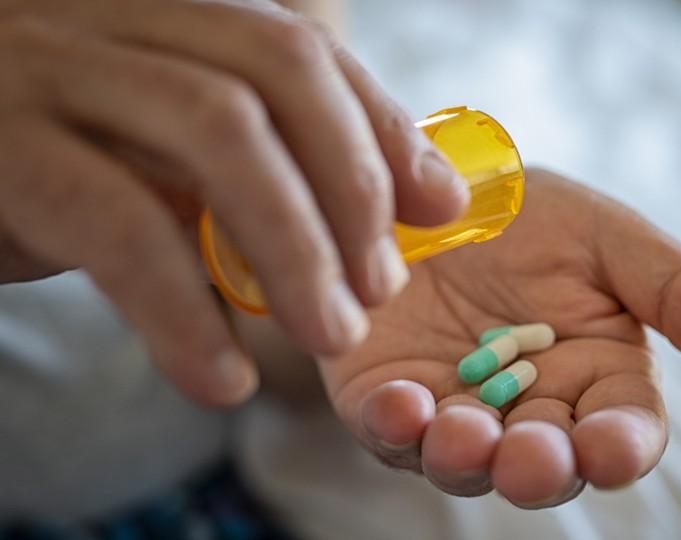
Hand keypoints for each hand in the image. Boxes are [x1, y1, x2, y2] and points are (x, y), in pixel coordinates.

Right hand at [0, 0, 466, 405]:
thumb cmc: (55, 173)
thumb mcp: (163, 156)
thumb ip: (266, 163)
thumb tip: (411, 200)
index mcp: (163, 17)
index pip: (299, 48)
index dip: (382, 126)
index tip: (437, 208)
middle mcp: (109, 20)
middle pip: (274, 70)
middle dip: (351, 182)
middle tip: (382, 288)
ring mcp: (47, 70)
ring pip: (214, 129)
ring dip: (293, 246)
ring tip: (331, 335)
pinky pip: (118, 224)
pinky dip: (183, 309)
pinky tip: (220, 377)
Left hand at [322, 169, 680, 507]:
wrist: (429, 188)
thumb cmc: (528, 214)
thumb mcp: (610, 239)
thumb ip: (680, 294)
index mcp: (594, 376)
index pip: (622, 432)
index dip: (618, 448)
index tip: (609, 448)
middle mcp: (527, 409)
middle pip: (544, 464)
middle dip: (540, 468)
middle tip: (534, 458)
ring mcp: (453, 410)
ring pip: (465, 461)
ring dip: (466, 457)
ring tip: (464, 433)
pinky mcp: (384, 397)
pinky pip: (387, 429)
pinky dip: (394, 426)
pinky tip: (399, 404)